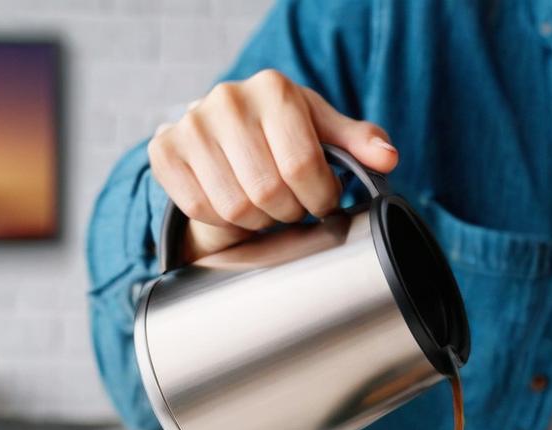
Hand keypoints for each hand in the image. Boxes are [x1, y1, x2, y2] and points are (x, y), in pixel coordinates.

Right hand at [148, 70, 398, 261]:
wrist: (222, 137)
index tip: (321, 201)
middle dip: (288, 211)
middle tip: (290, 206)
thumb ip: (357, 144)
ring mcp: (191, 124)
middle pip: (269, 191)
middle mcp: (227, 98)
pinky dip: (222, 219)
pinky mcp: (164, 150)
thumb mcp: (322, 133)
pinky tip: (232, 204)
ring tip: (263, 207)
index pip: (303, 166)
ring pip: (235, 206)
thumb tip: (387, 158)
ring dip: (256, 220)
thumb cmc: (281, 137)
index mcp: (274, 88)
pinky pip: (200, 207)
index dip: (318, 198)